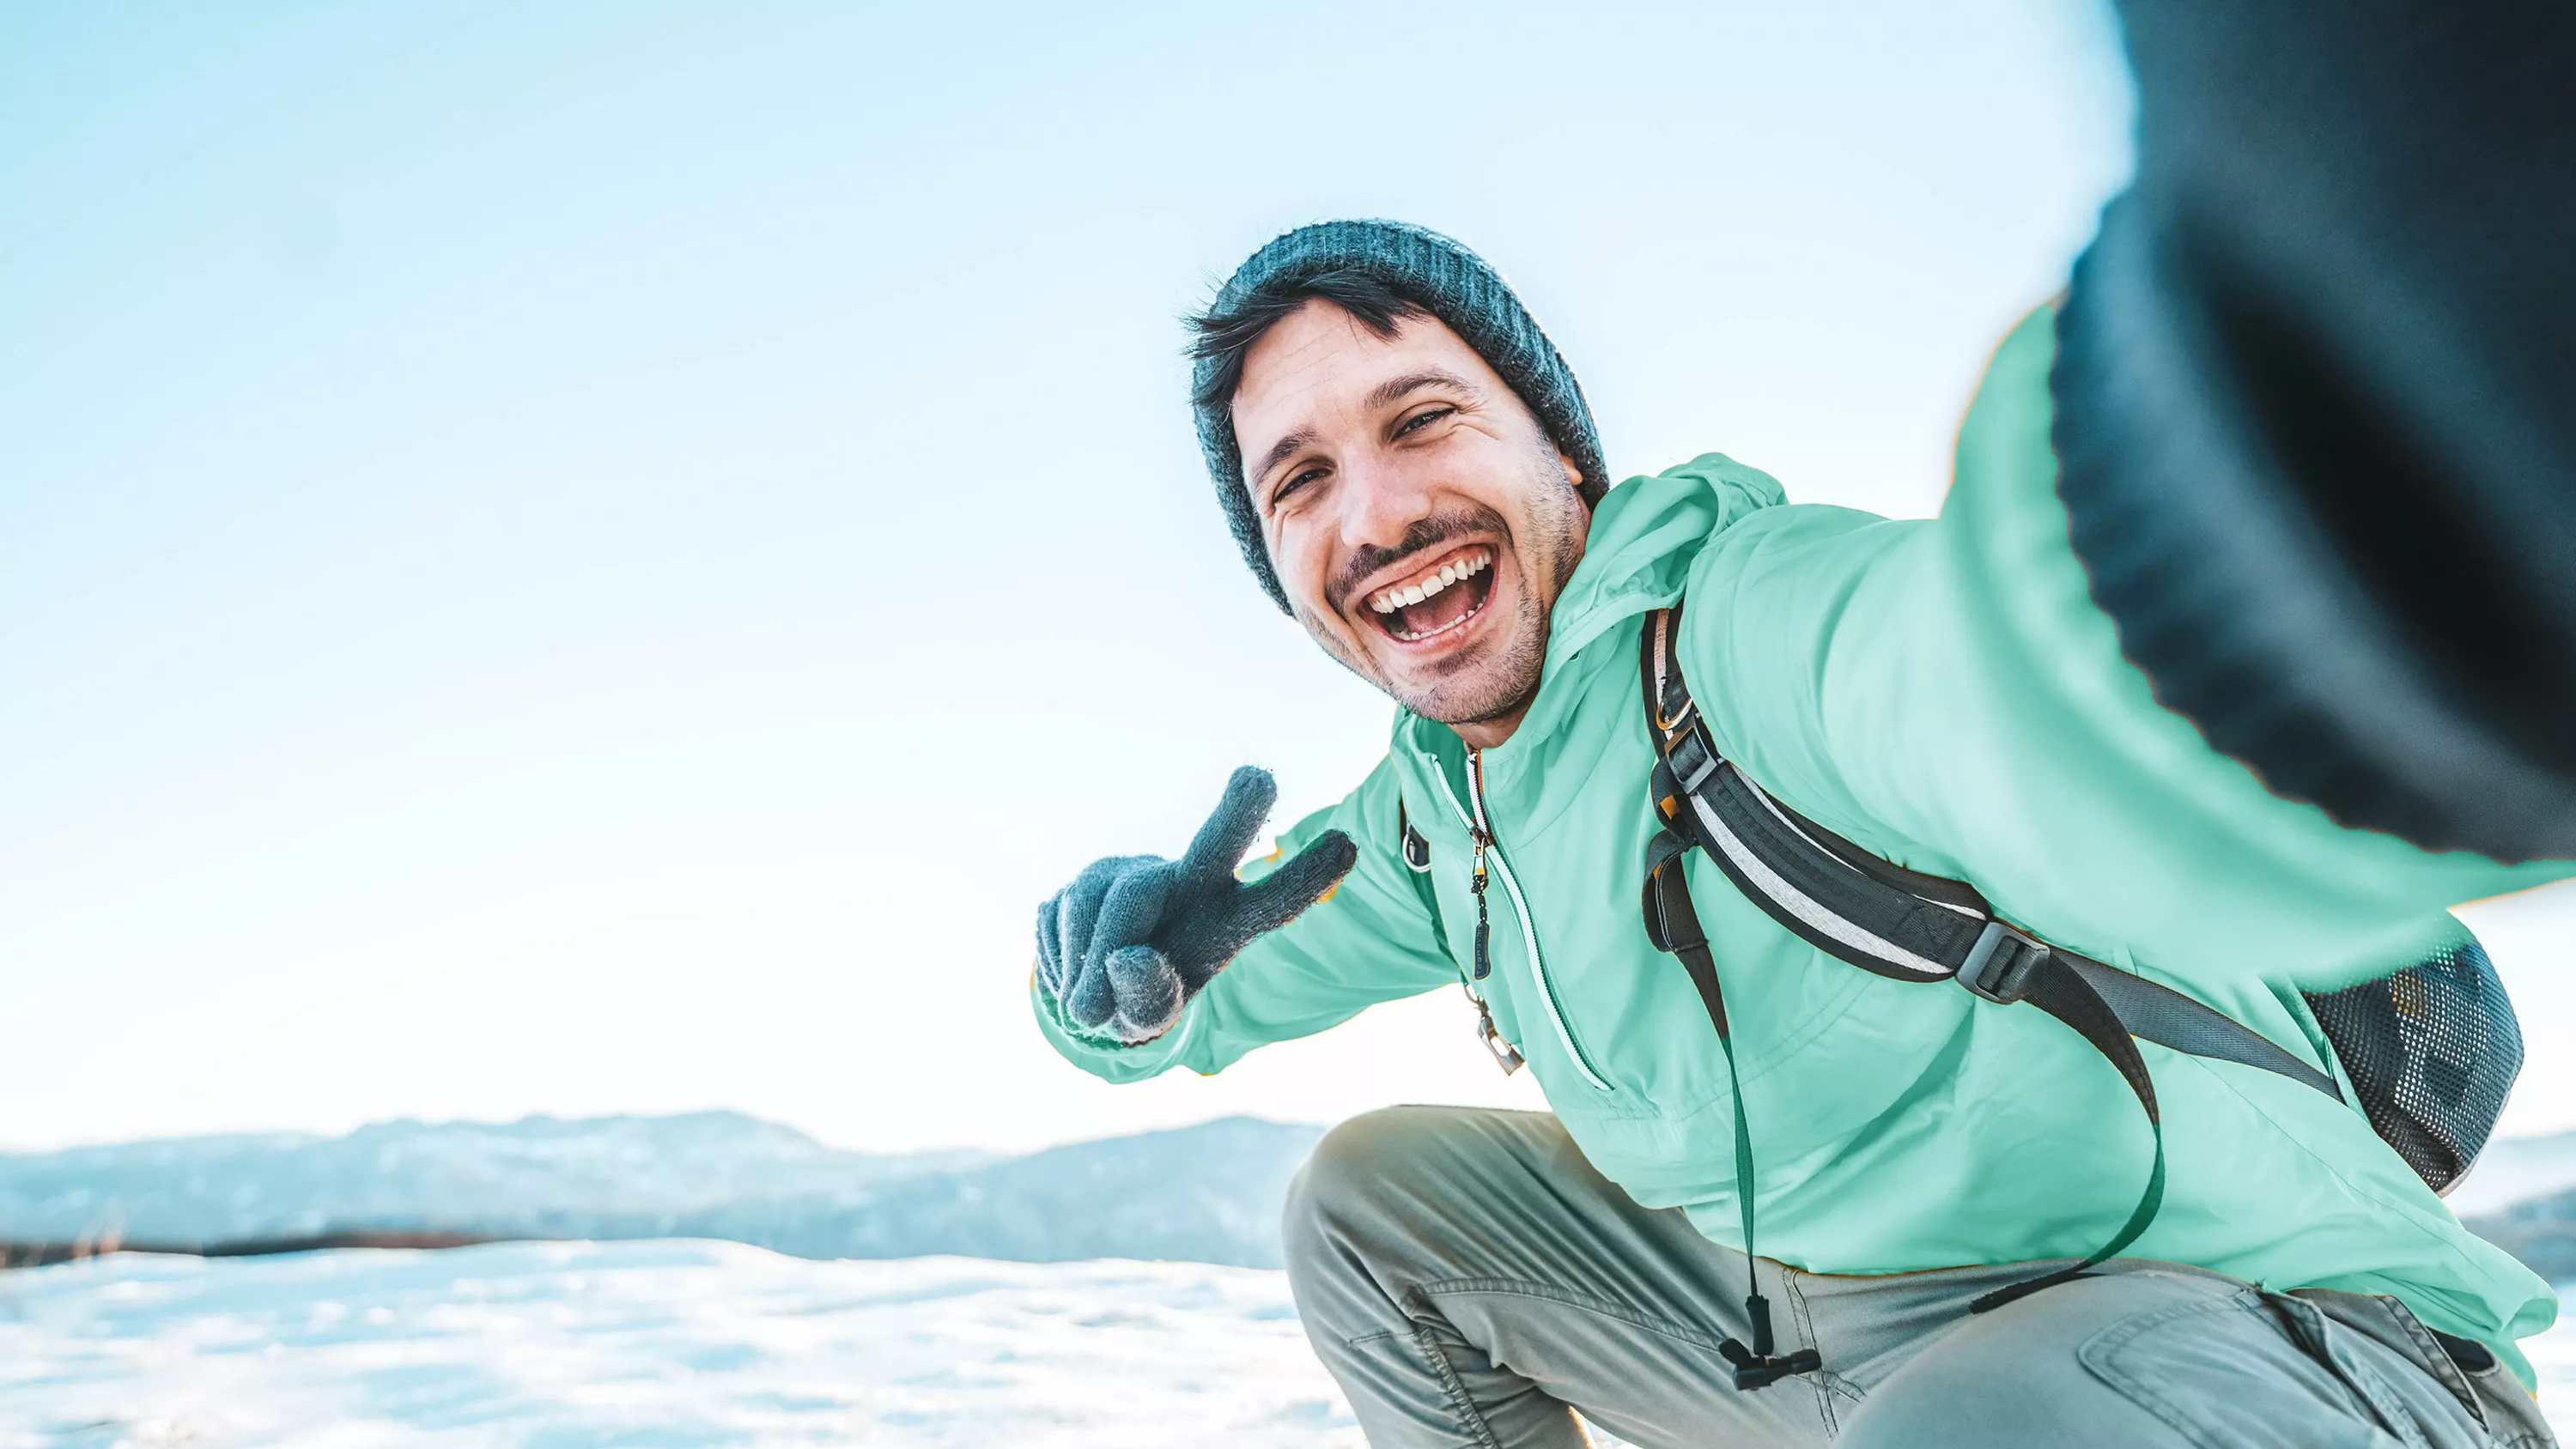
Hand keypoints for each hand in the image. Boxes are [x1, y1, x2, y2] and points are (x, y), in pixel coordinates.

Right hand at [1035, 767, 1355, 1044]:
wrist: (1089, 989)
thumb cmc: (1141, 1000)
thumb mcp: (1150, 1022)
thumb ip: (1148, 1003)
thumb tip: (1128, 955)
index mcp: (1227, 923)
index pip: (1274, 902)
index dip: (1305, 876)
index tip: (1347, 845)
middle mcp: (1190, 886)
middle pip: (1215, 847)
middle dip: (1236, 815)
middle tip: (1258, 779)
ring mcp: (1136, 874)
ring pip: (1111, 903)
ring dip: (1090, 961)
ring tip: (1087, 1005)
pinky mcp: (1088, 877)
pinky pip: (1062, 914)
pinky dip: (1061, 959)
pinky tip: (1072, 972)